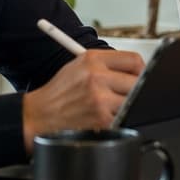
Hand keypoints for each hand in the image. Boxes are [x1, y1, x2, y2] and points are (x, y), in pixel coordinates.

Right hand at [20, 50, 144, 151]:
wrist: (38, 115)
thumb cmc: (59, 92)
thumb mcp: (78, 66)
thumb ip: (107, 64)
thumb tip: (137, 69)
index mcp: (93, 59)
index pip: (134, 60)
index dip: (141, 70)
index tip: (140, 76)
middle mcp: (97, 76)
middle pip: (138, 81)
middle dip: (135, 89)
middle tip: (127, 94)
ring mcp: (100, 99)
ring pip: (133, 101)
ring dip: (127, 106)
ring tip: (112, 106)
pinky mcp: (101, 119)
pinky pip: (123, 117)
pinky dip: (118, 119)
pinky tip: (105, 117)